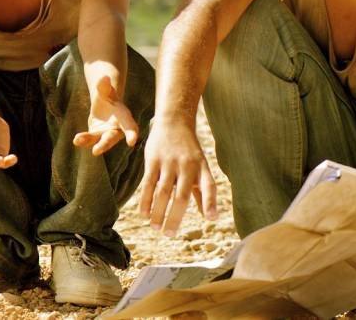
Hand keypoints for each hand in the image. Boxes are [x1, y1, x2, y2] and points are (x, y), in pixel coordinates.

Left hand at [73, 77, 138, 155]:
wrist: (103, 103)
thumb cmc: (108, 95)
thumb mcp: (106, 90)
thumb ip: (104, 86)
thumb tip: (104, 78)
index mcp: (124, 117)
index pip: (130, 126)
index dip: (132, 134)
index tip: (132, 142)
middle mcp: (117, 129)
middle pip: (112, 138)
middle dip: (104, 144)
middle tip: (96, 151)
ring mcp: (106, 135)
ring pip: (98, 140)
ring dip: (89, 141)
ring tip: (77, 139)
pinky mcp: (96, 137)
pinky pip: (90, 140)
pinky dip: (83, 140)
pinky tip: (76, 140)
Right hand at [138, 120, 217, 235]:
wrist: (174, 121)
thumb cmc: (189, 149)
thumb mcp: (200, 165)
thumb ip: (203, 190)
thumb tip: (210, 216)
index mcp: (201, 168)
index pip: (209, 186)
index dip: (210, 202)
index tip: (211, 218)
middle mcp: (187, 166)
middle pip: (181, 196)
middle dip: (175, 217)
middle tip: (169, 234)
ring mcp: (169, 163)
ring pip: (163, 192)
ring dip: (158, 212)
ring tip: (156, 227)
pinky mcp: (153, 160)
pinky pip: (148, 184)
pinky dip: (146, 200)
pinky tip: (144, 214)